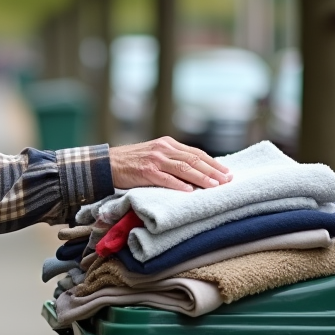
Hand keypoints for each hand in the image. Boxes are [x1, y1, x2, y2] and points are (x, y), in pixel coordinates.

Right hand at [108, 137, 231, 191]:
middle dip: (213, 170)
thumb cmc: (132, 162)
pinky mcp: (145, 170)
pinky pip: (165, 178)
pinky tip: (189, 190)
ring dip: (201, 177)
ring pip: (183, 168)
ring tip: (214, 186)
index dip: (213, 163)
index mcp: (168, 144)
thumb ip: (172, 160)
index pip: (196, 153)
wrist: (107, 163)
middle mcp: (163, 149)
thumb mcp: (154, 155)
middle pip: (194, 159)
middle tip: (227, 180)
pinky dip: (178, 184)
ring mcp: (154, 159)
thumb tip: (196, 173)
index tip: (227, 172)